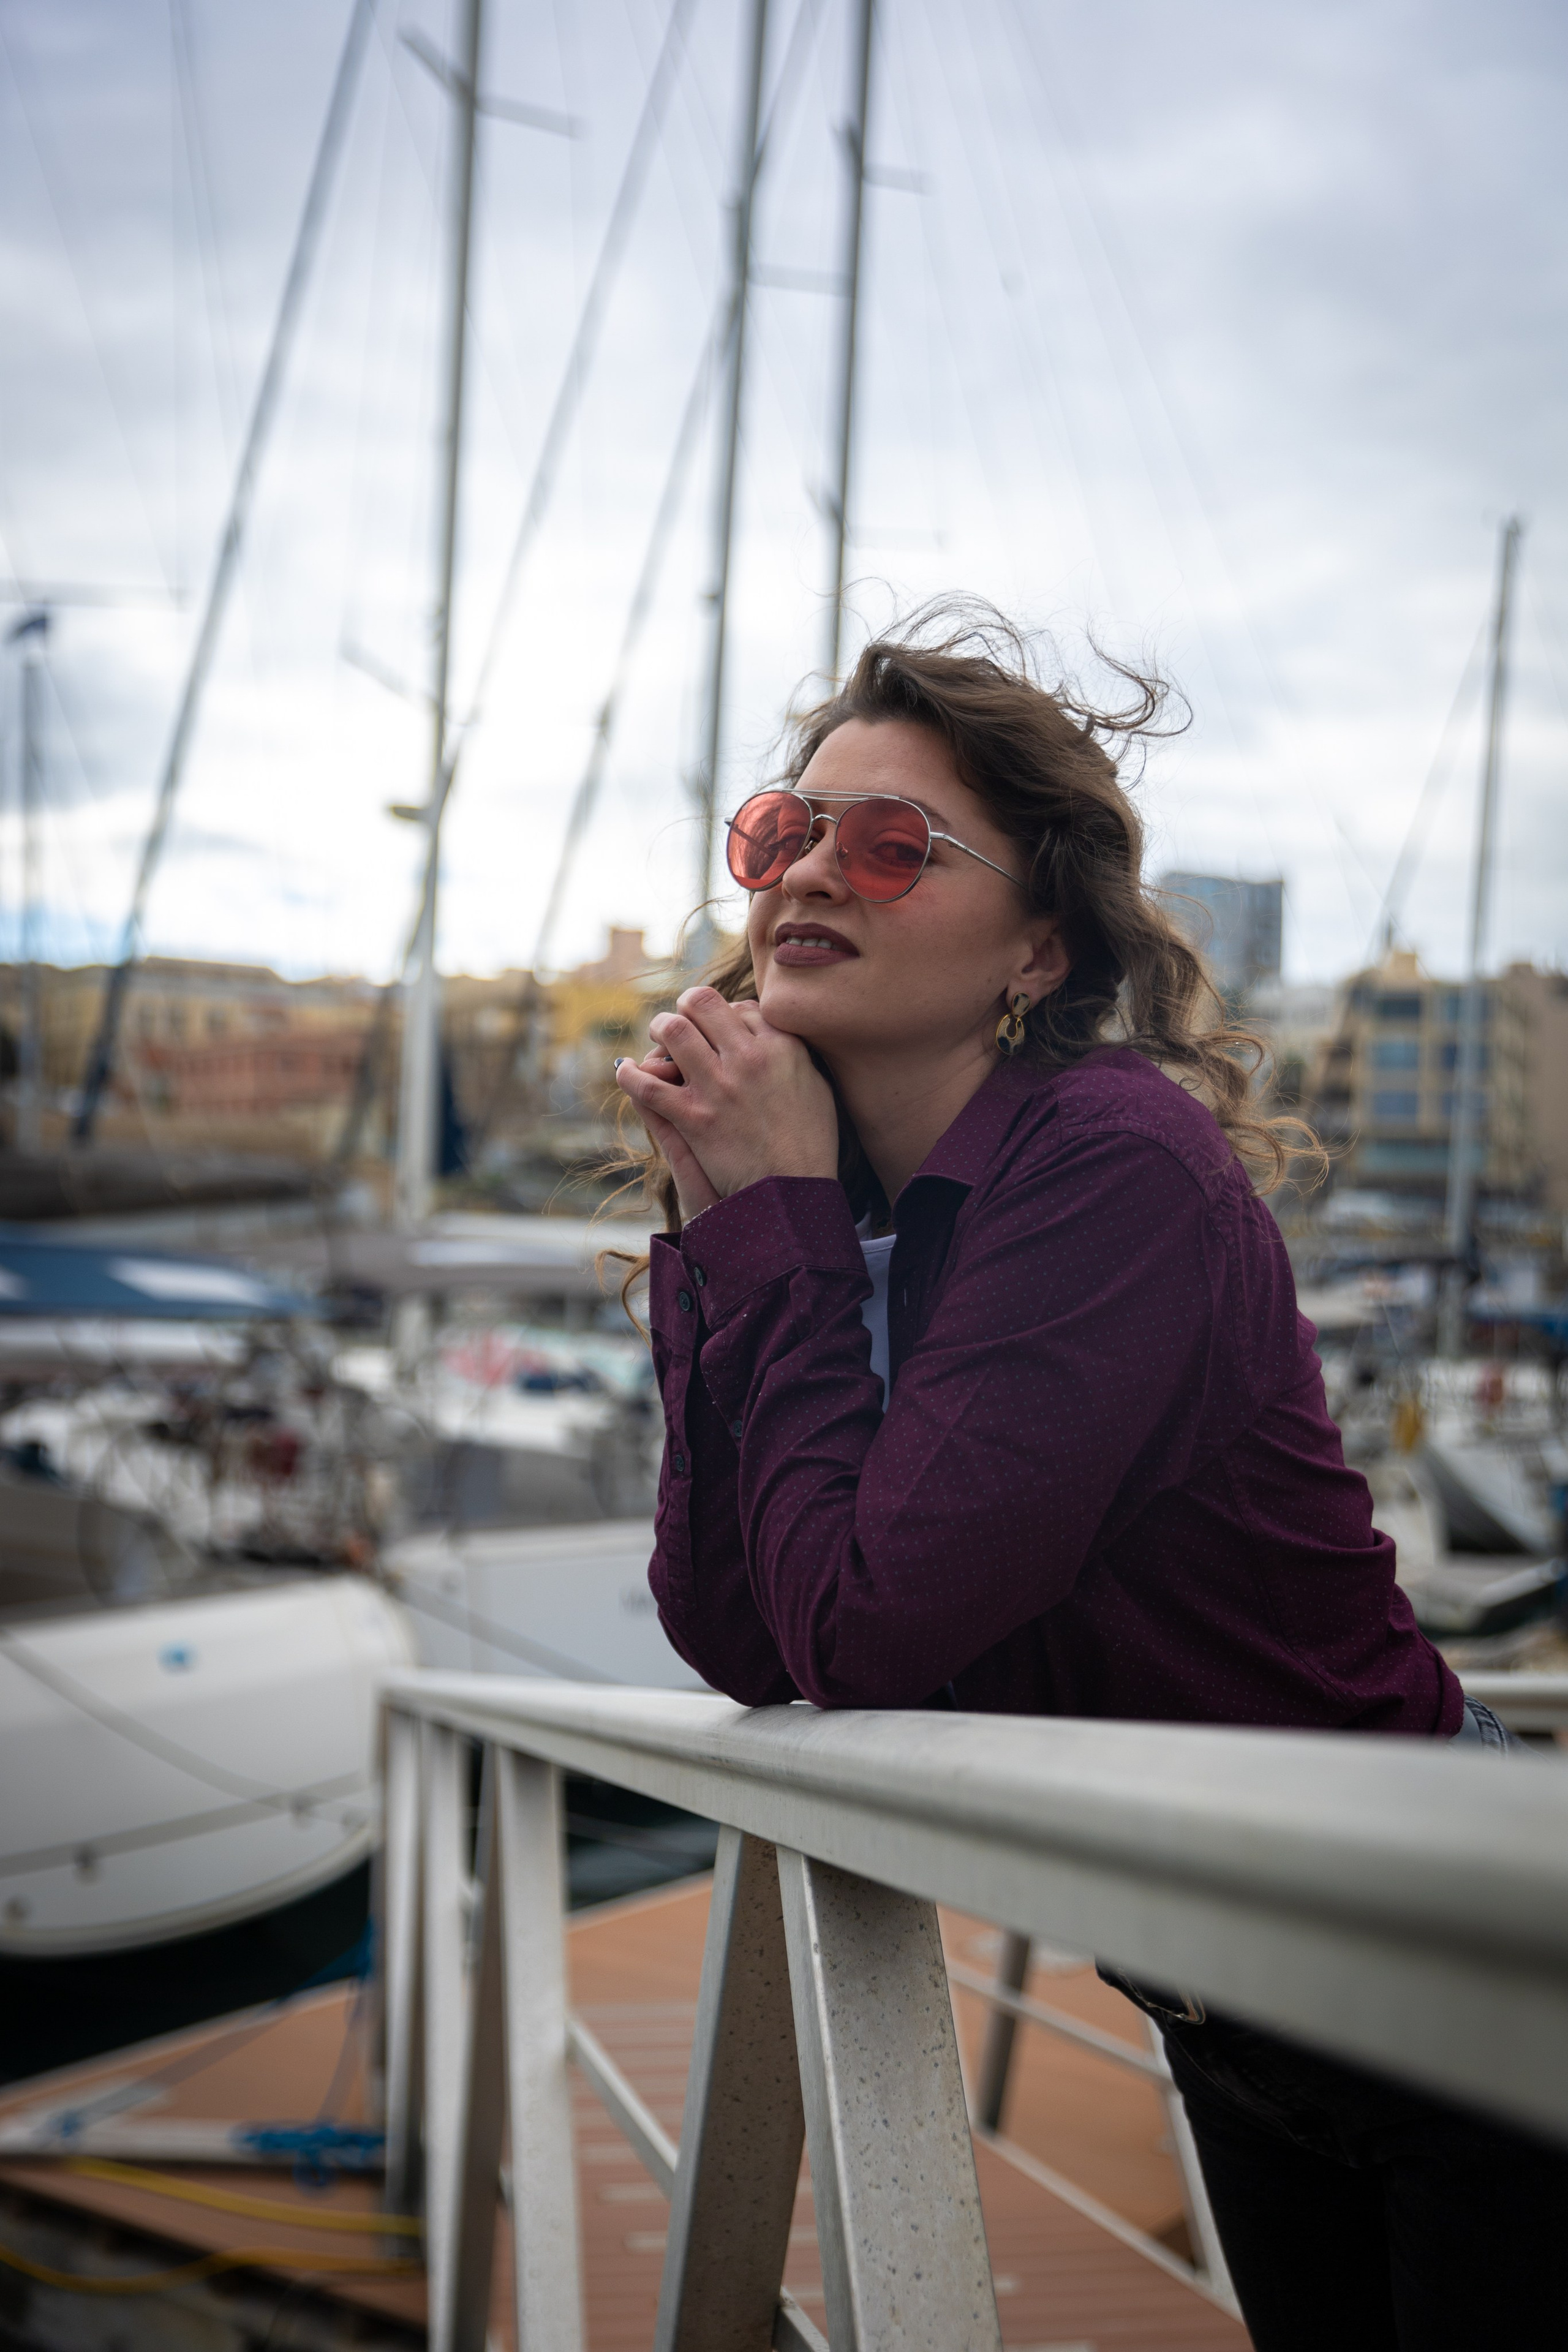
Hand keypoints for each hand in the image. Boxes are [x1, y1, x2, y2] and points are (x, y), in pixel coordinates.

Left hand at [615, 987, 838, 1209]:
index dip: (724, 1013)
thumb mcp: (815, 1085)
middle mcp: (749, 1058)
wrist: (794, 1192)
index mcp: (783, 1046)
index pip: (741, 1006)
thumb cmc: (809, 1141)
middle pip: (702, 1004)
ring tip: (657, 1040)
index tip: (718, 1027)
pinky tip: (626, 1071)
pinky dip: (631, 1076)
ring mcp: (718, 1086)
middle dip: (684, 1007)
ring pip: (672, 1031)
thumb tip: (766, 1030)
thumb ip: (791, 1052)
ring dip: (658, 1029)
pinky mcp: (695, 1118)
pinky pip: (649, 1085)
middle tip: (678, 1021)